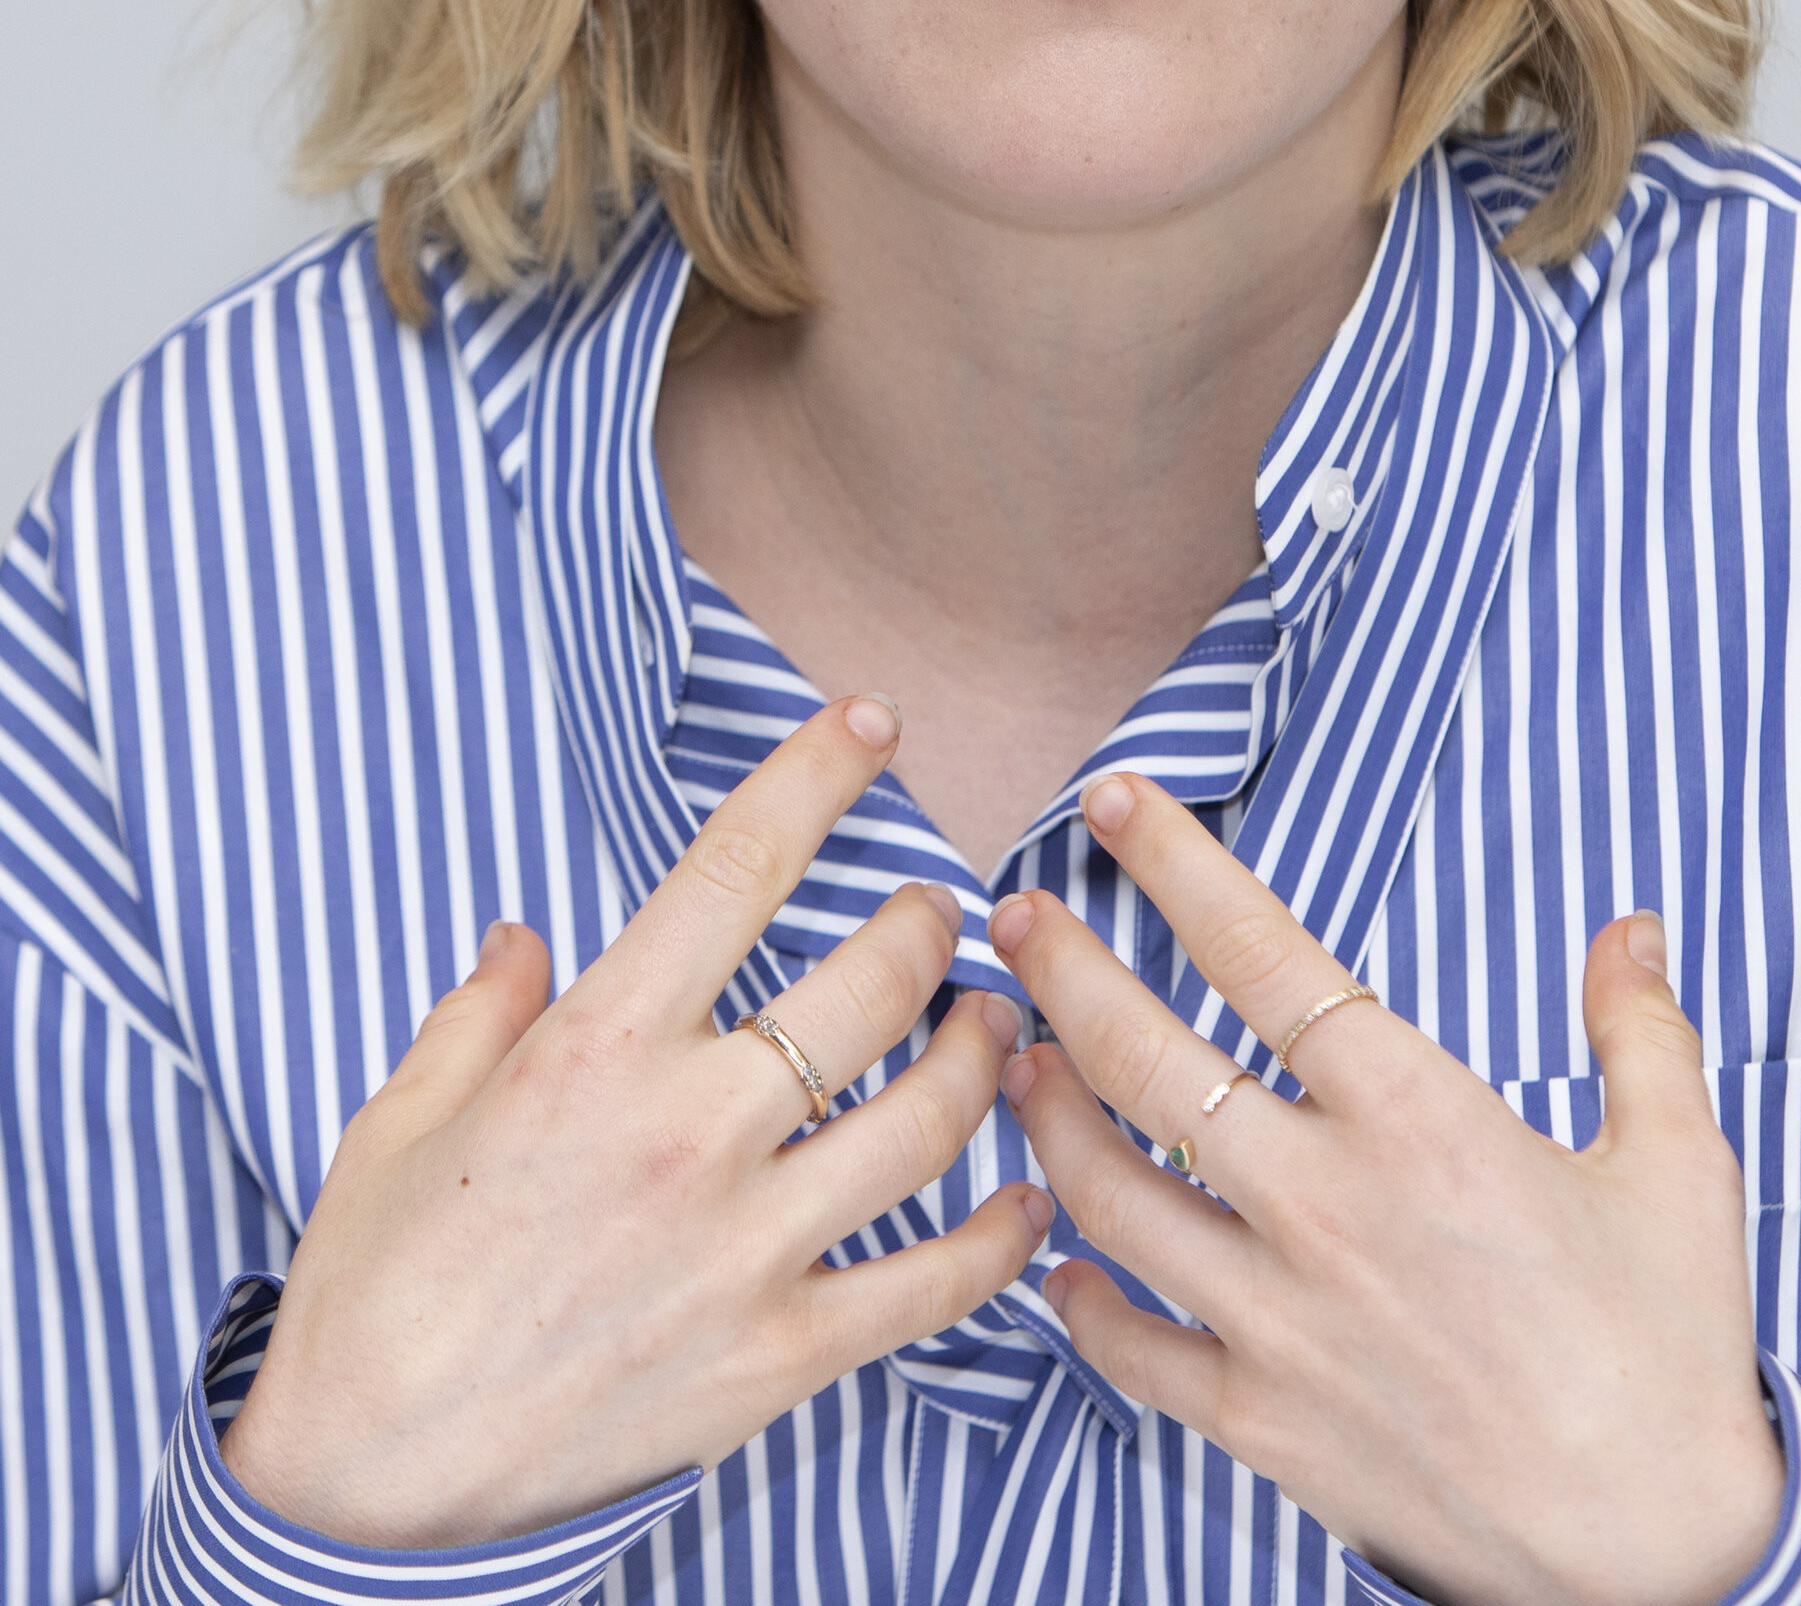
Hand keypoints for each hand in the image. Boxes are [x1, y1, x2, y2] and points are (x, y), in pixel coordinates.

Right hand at [223, 698, 1049, 1546]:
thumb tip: (528, 934)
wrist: (368, 1481)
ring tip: (989, 1022)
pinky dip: (1001, 1234)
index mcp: (596, 1047)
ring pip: (928, 1116)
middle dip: (926, 922)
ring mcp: (749, 1247)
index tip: (870, 722)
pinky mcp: (781, 1356)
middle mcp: (691, 1130)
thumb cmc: (376, 1288)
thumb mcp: (400, 1115)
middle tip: (935, 910)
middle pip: (871, 983)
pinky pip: (932, 1284)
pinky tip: (1027, 1195)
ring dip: (980, 1050)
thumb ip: (479, 1007)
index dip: (817, 775)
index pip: (737, 868)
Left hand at [989, 774, 1782, 1605]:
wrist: (1657, 1557)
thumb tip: (1631, 924)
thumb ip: (1641, 1030)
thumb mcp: (1680, 1166)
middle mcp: (1325, 1204)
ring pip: (1108, 1190)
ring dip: (1043, 1113)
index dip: (1174, 863)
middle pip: (1145, 1057)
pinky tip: (1057, 1259)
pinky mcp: (1261, 1422)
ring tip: (1014, 1060)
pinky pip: (1131, 1346)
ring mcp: (1278, 1318)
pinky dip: (1077, 1296)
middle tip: (1016, 917)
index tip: (1115, 799)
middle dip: (1063, 969)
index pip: (1261, 952)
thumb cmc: (1672, 1353)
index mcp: (1418, 1116)